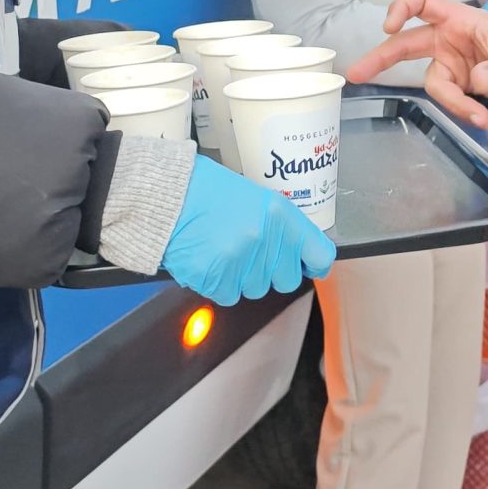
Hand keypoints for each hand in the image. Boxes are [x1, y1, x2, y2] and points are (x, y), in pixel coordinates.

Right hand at [161, 156, 336, 303]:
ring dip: (242, 276)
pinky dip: (219, 283)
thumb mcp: (256, 198)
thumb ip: (281, 227)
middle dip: (271, 271)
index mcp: (280, 215)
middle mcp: (266, 239)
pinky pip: (229, 295)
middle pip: (287, 280)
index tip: (308, 265)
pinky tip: (208, 258)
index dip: (314, 263)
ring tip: (222, 248)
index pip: (320, 254)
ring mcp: (242, 261)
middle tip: (249, 251)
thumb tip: (299, 254)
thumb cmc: (207, 192)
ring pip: (255, 289)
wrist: (167, 195)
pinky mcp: (217, 279)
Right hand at [348, 0, 487, 129]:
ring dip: (454, 102)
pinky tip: (483, 118)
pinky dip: (463, 110)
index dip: (402, 9)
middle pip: (405, 45)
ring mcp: (447, 62)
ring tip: (482, 118)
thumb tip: (478, 81)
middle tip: (355, 74)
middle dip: (379, 59)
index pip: (422, 3)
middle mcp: (446, 38)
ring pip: (433, 84)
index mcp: (458, 18)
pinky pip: (448, 99)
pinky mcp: (453, 84)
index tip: (389, 28)